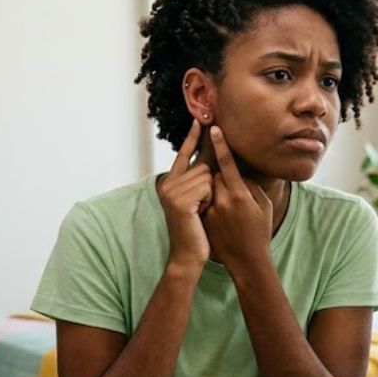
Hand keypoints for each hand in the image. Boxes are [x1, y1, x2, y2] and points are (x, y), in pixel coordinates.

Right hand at [157, 121, 212, 270]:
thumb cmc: (196, 231)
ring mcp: (172, 191)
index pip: (184, 155)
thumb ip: (199, 181)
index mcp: (169, 183)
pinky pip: (207, 187)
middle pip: (203, 167)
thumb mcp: (196, 202)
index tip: (199, 120)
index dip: (192, 138)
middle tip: (200, 208)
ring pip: (207, 176)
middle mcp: (167, 184)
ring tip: (200, 212)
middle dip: (209, 186)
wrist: (188, 256)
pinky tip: (200, 214)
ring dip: (210, 195)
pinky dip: (209, 200)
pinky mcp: (180, 200)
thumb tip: (210, 161)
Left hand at [203, 126, 273, 273]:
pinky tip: (221, 216)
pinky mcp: (203, 218)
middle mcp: (223, 200)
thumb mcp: (263, 205)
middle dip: (219, 174)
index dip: (220, 144)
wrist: (246, 261)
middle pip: (214, 173)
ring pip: (208, 187)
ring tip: (228, 207)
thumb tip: (237, 171)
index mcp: (240, 194)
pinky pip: (204, 200)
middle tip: (231, 190)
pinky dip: (210, 201)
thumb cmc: (259, 231)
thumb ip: (250, 184)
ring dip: (214, 189)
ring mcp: (211, 210)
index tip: (213, 128)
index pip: (226, 163)